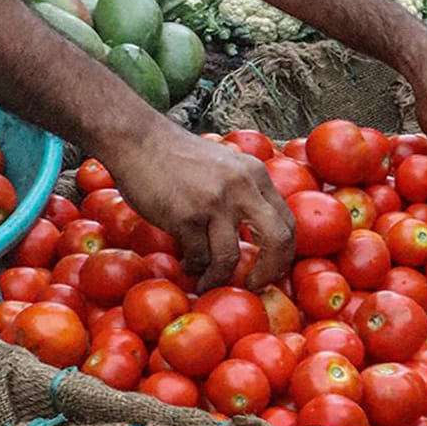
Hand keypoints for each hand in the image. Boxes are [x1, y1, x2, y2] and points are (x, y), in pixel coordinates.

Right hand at [102, 122, 294, 291]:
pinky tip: (188, 265)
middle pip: (276, 240)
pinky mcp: (186, 216)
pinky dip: (194, 267)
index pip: (287, 222)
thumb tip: (254, 236)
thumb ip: (243, 191)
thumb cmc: (178, 156)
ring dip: (218, 278)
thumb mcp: (224, 164)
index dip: (284, 254)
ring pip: (230, 259)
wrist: (139, 140)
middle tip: (253, 285)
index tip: (269, 270)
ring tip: (207, 282)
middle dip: (269, 271)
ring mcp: (214, 202)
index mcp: (256, 174)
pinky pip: (198, 257)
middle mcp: (242, 186)